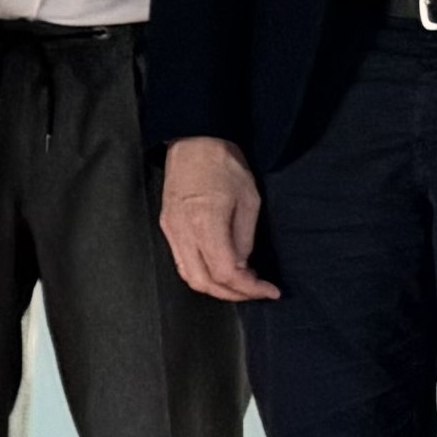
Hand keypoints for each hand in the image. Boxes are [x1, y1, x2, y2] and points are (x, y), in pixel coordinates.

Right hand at [160, 135, 275, 303]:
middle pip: (203, 281)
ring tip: (240, 285)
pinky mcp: (167, 227)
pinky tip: (220, 270)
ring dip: (216, 287)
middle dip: (232, 294)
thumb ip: (244, 238)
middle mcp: (182, 231)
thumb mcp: (249, 200)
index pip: (225, 271)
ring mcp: (170, 230)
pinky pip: (182, 262)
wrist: (194, 142)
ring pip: (189, 276)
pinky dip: (202, 274)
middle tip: (256, 292)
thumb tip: (243, 267)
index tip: (269, 290)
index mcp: (205, 222)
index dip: (249, 288)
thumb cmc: (225, 165)